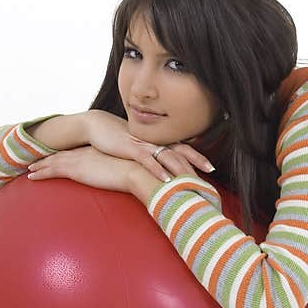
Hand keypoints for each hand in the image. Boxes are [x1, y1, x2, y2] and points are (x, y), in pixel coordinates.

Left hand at [26, 145, 136, 193]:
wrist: (133, 170)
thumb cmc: (134, 172)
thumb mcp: (123, 169)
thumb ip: (117, 172)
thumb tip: (121, 178)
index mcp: (94, 151)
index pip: (74, 152)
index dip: (63, 154)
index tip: (55, 156)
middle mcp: (83, 153)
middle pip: (61, 154)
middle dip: (48, 157)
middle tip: (36, 161)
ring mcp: (78, 160)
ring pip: (52, 162)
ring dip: (40, 165)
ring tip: (29, 168)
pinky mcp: (74, 170)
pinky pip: (51, 171)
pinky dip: (40, 173)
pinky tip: (31, 177)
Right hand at [82, 109, 214, 180]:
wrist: (95, 127)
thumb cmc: (115, 140)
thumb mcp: (135, 149)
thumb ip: (148, 157)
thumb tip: (160, 171)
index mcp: (156, 141)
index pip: (182, 147)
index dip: (196, 156)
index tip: (211, 167)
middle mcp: (153, 141)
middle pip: (180, 150)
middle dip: (197, 160)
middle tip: (212, 170)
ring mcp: (142, 144)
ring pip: (167, 155)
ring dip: (181, 167)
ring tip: (194, 179)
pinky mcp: (130, 148)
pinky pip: (147, 160)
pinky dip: (158, 170)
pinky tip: (166, 180)